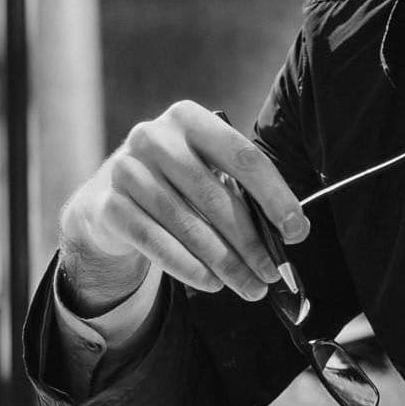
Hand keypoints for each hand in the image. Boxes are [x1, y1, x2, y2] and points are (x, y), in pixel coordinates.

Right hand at [55, 101, 309, 311]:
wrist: (109, 198)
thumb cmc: (175, 185)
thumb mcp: (207, 174)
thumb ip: (245, 195)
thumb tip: (292, 233)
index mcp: (189, 119)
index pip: (244, 157)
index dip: (275, 197)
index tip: (296, 231)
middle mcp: (154, 137)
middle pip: (215, 196)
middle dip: (250, 242)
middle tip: (272, 273)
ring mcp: (126, 169)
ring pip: (187, 225)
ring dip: (224, 262)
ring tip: (249, 286)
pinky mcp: (108, 205)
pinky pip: (156, 242)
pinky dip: (188, 267)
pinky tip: (211, 283)